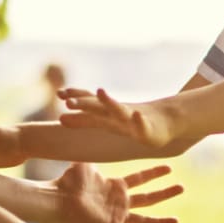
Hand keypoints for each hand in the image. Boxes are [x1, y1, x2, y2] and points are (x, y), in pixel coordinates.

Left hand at [55, 163, 182, 222]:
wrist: (59, 197)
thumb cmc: (69, 180)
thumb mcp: (87, 163)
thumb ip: (95, 152)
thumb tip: (93, 133)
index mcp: (116, 186)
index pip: (140, 179)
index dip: (154, 173)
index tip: (169, 168)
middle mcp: (119, 202)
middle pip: (148, 198)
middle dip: (165, 193)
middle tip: (182, 188)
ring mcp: (117, 215)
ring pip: (144, 220)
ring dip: (160, 221)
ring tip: (177, 220)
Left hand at [59, 87, 175, 151]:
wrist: (164, 121)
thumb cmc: (130, 121)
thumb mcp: (106, 121)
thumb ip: (84, 120)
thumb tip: (59, 119)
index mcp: (107, 112)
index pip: (89, 101)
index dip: (76, 97)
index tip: (60, 93)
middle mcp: (118, 112)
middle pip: (99, 106)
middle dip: (85, 102)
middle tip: (69, 101)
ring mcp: (132, 120)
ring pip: (119, 110)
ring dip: (110, 101)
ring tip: (100, 92)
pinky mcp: (147, 130)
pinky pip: (142, 125)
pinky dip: (139, 120)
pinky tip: (135, 116)